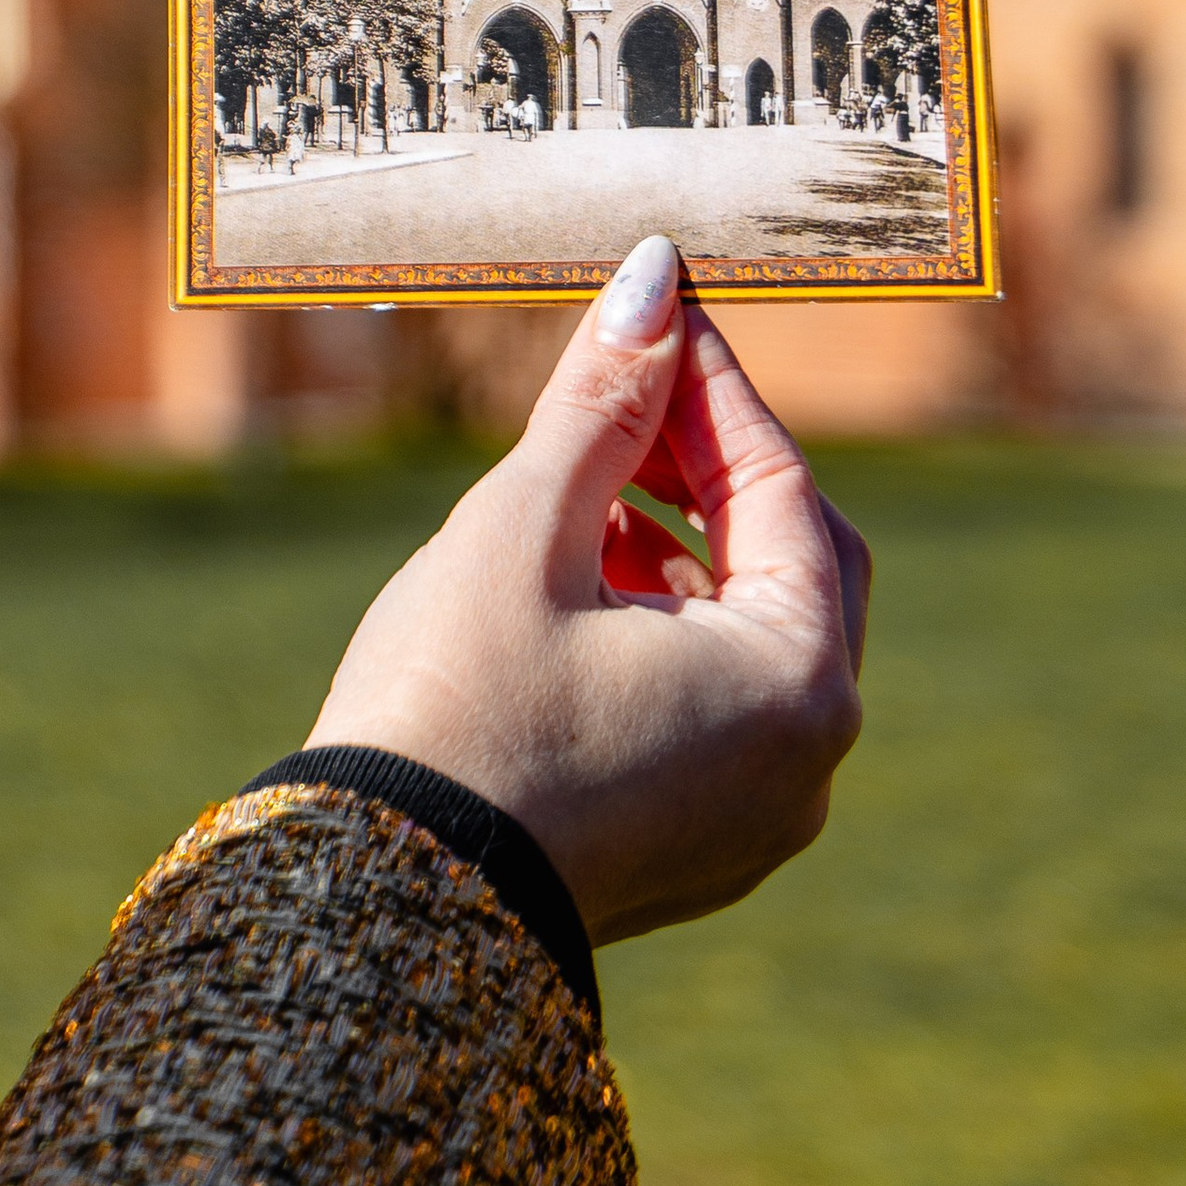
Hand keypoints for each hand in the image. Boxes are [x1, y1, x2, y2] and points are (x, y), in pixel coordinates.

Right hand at [307, 238, 870, 943]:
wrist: (382, 904)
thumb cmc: (456, 707)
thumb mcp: (527, 526)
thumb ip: (603, 400)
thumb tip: (653, 281)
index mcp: (793, 682)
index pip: (781, 485)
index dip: (711, 383)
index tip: (658, 307)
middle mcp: (804, 759)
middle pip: (793, 561)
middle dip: (713, 463)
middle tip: (633, 380)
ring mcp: (754, 815)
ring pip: (750, 634)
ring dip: (683, 541)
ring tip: (585, 476)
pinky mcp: (695, 846)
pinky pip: (713, 703)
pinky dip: (664, 623)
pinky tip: (579, 572)